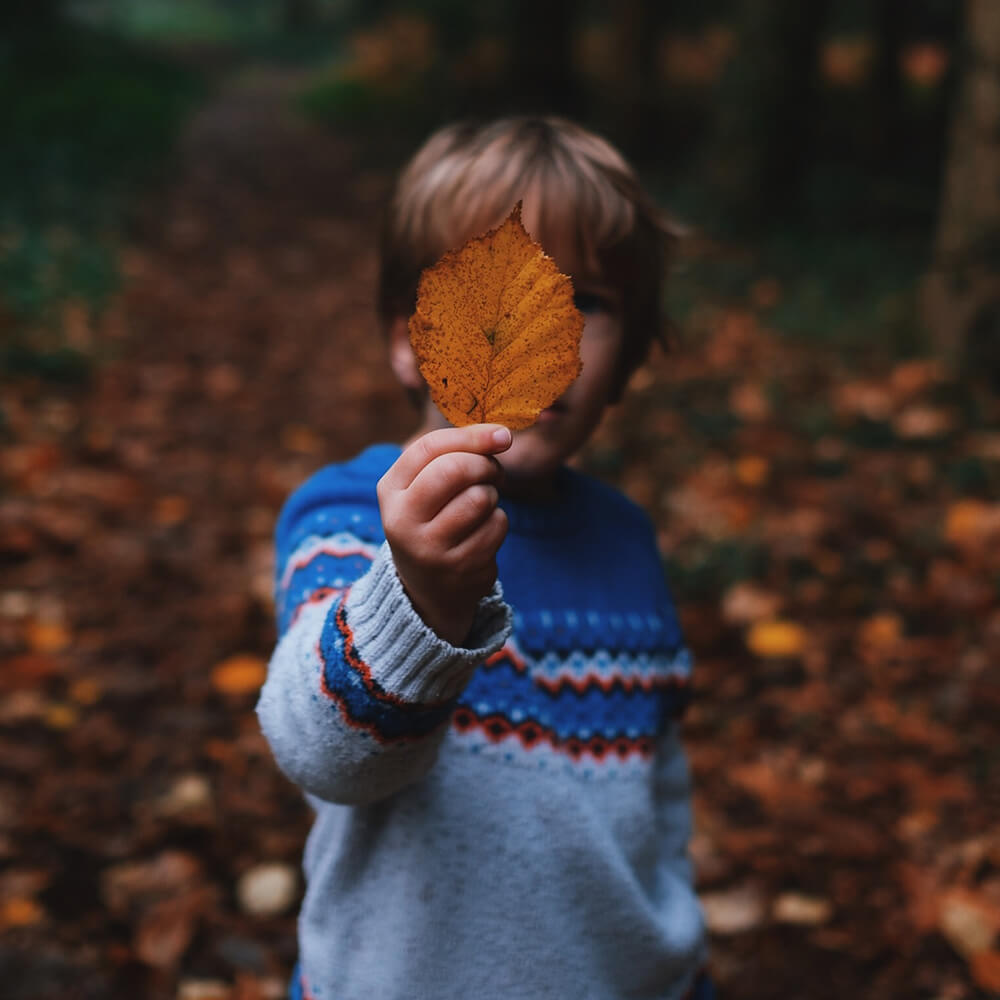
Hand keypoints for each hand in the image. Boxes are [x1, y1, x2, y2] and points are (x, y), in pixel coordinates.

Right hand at [377, 424, 511, 645]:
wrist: (428, 589)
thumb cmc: (432, 520)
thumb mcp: (423, 487)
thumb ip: (453, 455)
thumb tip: (501, 435)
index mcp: (390, 491)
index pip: (429, 448)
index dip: (471, 436)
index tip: (502, 435)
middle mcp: (403, 520)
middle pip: (454, 470)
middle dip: (484, 464)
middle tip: (493, 472)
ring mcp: (430, 548)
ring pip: (480, 498)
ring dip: (492, 495)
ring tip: (482, 504)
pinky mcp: (459, 568)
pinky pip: (496, 526)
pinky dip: (498, 522)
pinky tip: (483, 532)